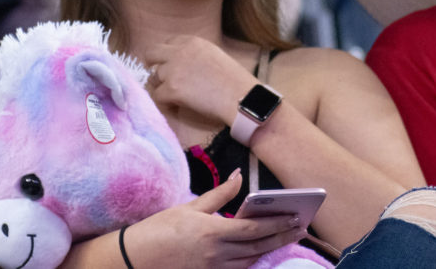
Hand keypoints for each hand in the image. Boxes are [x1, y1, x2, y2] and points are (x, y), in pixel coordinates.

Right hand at [127, 172, 306, 268]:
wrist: (134, 259)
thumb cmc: (160, 229)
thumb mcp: (190, 206)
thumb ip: (220, 194)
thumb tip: (238, 176)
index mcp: (212, 233)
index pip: (254, 229)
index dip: (277, 224)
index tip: (295, 217)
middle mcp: (216, 255)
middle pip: (258, 247)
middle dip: (282, 237)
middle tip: (301, 228)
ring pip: (250, 261)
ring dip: (270, 250)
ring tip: (287, 237)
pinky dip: (252, 261)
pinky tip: (262, 251)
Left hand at [145, 35, 256, 123]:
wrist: (242, 98)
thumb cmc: (235, 80)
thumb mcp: (214, 55)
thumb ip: (194, 55)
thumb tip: (179, 64)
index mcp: (193, 41)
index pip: (168, 42)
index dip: (168, 55)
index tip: (172, 65)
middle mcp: (180, 52)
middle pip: (151, 54)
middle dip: (153, 65)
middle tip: (161, 78)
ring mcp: (174, 70)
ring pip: (153, 77)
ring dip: (162, 86)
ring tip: (176, 96)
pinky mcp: (172, 90)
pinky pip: (157, 96)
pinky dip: (165, 102)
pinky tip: (177, 106)